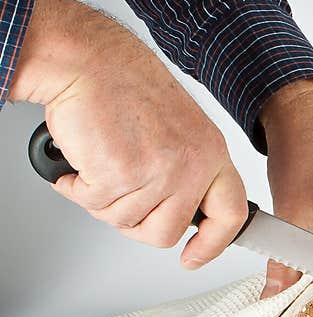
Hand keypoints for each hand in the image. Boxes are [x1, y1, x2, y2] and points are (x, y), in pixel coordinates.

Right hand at [10, 0, 247, 267]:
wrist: (89, 59)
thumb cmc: (126, 89)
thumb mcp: (181, 132)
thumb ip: (190, 174)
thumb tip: (180, 215)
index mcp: (212, 154)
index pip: (231, 215)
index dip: (212, 245)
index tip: (193, 257)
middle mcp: (192, 165)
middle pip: (167, 231)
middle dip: (137, 225)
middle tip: (119, 200)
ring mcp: (159, 172)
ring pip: (127, 222)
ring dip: (103, 201)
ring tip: (100, 163)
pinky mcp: (121, 174)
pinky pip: (95, 205)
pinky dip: (78, 189)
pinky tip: (82, 161)